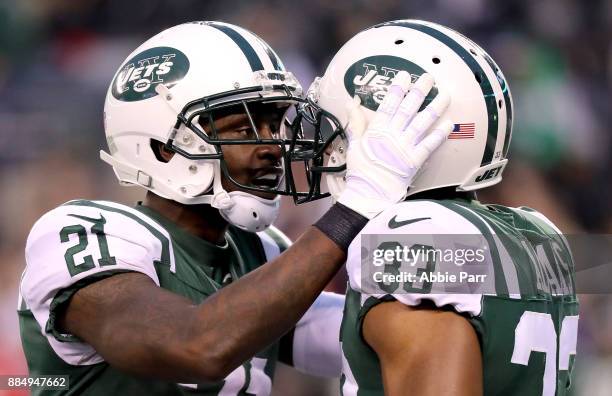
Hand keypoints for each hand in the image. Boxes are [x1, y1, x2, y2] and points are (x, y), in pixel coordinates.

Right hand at [337, 71, 452, 218]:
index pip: (389, 104)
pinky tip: (450, 123)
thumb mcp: (354, 144)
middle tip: (429, 78)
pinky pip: (430, 144)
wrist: (368, 194)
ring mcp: (404, 147)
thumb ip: (355, 123)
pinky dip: (440, 134)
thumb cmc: (360, 171)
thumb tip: (352, 102)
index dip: (397, 89)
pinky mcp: (414, 161)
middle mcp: (392, 135)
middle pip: (408, 109)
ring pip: (422, 123)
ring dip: (435, 108)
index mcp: (376, 130)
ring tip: (445, 94)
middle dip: (419, 92)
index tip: (405, 75)